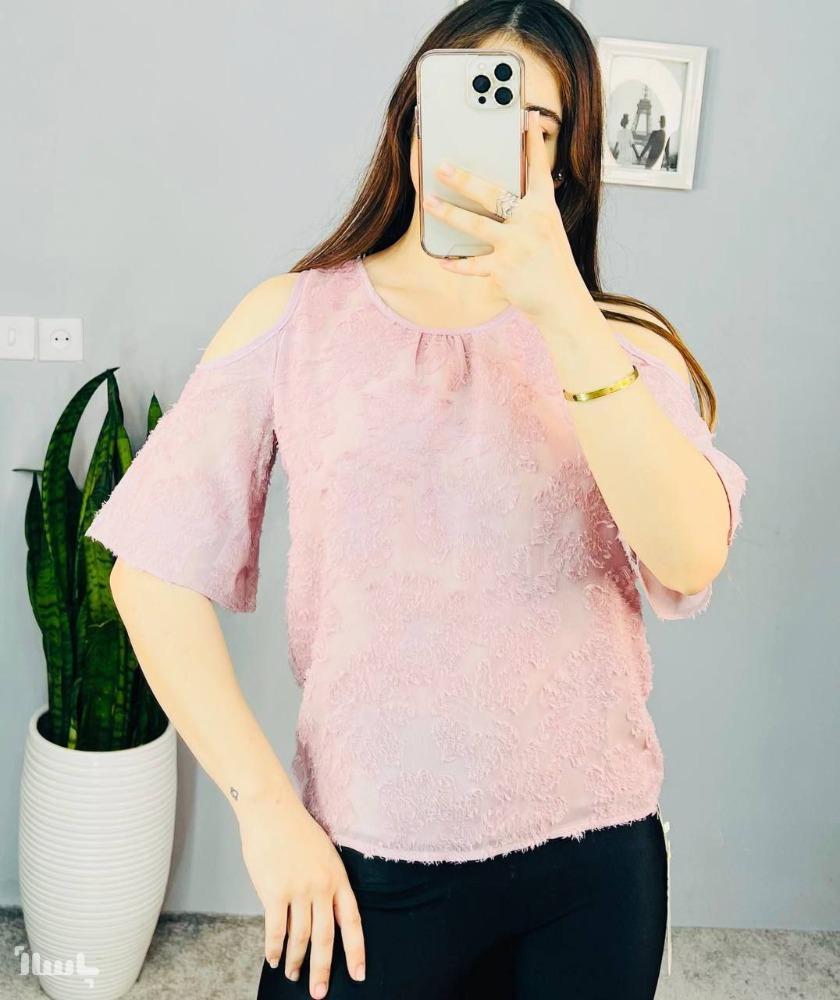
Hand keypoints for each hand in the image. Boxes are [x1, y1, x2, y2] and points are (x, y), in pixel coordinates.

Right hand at [237, 794, 365, 997]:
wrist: (272, 810)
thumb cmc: (295, 828)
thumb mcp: (323, 853)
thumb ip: (325, 882)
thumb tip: (319, 912)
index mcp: (338, 877)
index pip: (352, 921)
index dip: (356, 950)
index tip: (359, 975)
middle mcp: (321, 887)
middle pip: (326, 938)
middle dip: (323, 969)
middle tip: (319, 992)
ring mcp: (298, 890)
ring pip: (300, 938)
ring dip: (295, 961)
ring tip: (292, 974)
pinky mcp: (274, 892)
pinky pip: (276, 930)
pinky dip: (273, 949)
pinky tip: (272, 959)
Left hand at [421, 108, 588, 323]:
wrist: (561, 301)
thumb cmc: (549, 263)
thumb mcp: (546, 229)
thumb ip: (526, 209)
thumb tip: (493, 193)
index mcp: (544, 207)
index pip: (537, 168)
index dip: (531, 142)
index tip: (525, 116)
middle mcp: (531, 222)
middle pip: (492, 194)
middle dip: (464, 179)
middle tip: (441, 165)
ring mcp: (517, 246)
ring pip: (475, 225)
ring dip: (448, 213)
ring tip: (428, 201)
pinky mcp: (504, 270)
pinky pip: (472, 265)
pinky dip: (456, 263)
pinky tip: (442, 260)